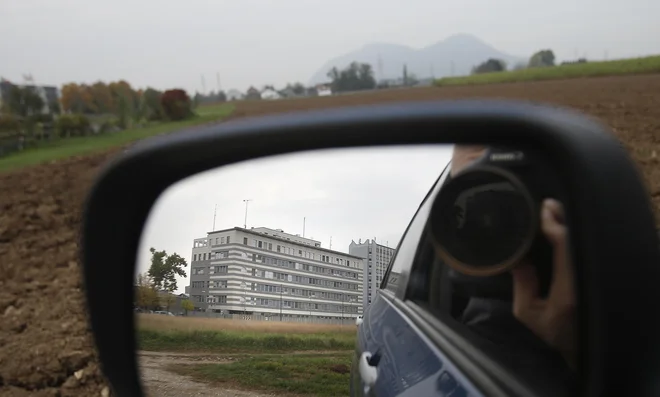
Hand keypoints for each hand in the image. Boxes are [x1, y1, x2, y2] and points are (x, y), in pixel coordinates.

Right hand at [511, 199, 576, 369]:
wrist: (582, 345)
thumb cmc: (553, 332)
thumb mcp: (528, 313)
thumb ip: (522, 286)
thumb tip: (518, 258)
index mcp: (569, 291)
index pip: (567, 249)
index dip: (556, 227)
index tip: (543, 212)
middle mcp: (584, 280)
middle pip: (578, 240)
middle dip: (563, 219)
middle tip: (547, 205)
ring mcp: (592, 276)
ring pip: (582, 243)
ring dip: (568, 224)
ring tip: (552, 211)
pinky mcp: (593, 274)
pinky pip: (582, 249)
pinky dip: (571, 235)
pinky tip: (560, 226)